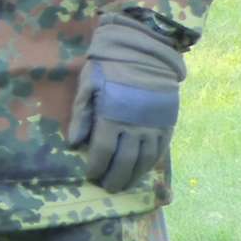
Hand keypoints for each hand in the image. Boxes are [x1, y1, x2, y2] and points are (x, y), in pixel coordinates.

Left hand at [67, 13, 186, 191]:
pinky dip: (151, 163)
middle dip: (115, 177)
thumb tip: (74, 144)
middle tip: (108, 188)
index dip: (96, 166)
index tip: (91, 175)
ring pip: (144, 159)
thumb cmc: (109, 67)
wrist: (145, 52)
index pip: (103, 151)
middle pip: (124, 161)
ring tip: (124, 185)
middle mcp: (135, 126)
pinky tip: (143, 171)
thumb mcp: (88, 85)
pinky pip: (160, 150)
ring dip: (134, 175)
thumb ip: (81, 115)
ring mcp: (153, 126)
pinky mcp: (167, 123)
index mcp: (112, 116)